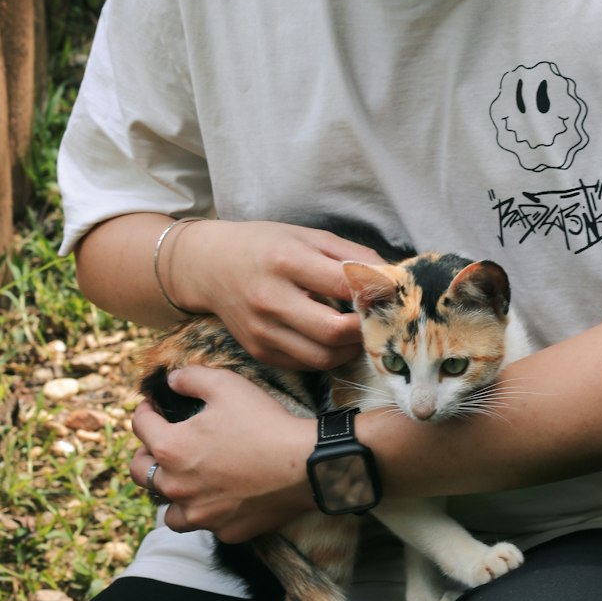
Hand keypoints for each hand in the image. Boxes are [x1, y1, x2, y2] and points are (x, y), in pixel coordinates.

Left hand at [130, 364, 317, 541]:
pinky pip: (203, 524)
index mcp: (172, 448)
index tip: (152, 406)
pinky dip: (204, 511)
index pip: (140, 427)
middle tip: (159, 444)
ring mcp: (200, 514)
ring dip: (170, 493)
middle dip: (145, 454)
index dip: (144, 410)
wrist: (304, 465)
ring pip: (167, 510)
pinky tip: (217, 498)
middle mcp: (177, 486)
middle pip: (141, 473)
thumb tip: (171, 380)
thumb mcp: (225, 385)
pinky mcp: (225, 530)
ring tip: (183, 480)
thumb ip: (190, 378)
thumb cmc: (263, 422)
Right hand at [168, 219, 386, 369]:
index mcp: (286, 260)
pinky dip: (327, 356)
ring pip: (323, 356)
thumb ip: (352, 255)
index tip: (391, 293)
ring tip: (357, 331)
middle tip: (376, 319)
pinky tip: (332, 339)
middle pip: (335, 330)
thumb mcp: (308, 236)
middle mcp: (270, 298)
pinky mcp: (258, 351)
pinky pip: (305, 364)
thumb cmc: (265, 245)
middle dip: (365, 328)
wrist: (210, 265)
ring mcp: (262, 330)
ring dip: (350, 348)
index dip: (375, 292)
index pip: (344, 285)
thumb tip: (392, 276)